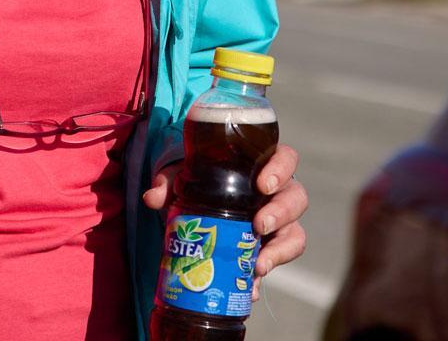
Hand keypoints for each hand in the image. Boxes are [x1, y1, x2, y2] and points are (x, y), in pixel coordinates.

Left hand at [142, 144, 307, 278]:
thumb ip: (167, 181)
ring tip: (258, 264)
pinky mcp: (270, 248)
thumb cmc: (197, 180)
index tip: (264, 185)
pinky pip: (276, 262)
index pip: (285, 159)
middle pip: (296, 199)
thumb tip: (152, 198)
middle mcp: (277, 193)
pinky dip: (262, 275)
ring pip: (295, 234)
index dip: (281, 170)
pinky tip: (250, 288)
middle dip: (281, 213)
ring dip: (280, 251)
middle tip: (259, 225)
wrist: (196, 204)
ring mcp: (278, 222)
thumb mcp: (181, 176)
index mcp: (260, 165)